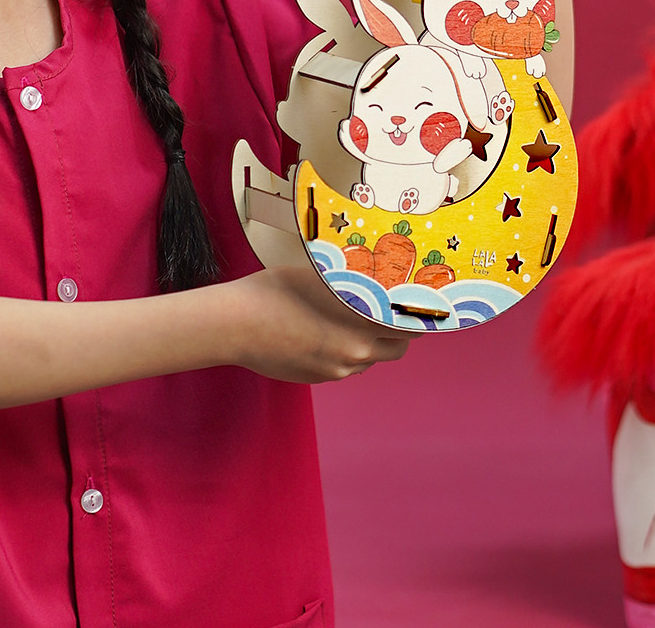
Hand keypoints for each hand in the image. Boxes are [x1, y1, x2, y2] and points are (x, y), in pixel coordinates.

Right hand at [223, 266, 410, 383]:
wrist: (236, 324)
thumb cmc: (274, 291)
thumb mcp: (321, 277)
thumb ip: (354, 284)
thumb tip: (377, 278)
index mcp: (362, 321)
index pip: (411, 326)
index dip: (418, 315)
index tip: (418, 305)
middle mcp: (357, 351)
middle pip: (397, 347)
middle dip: (398, 331)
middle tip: (390, 310)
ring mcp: (337, 369)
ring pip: (369, 359)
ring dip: (369, 342)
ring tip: (351, 319)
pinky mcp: (319, 378)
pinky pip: (344, 366)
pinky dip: (343, 352)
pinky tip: (322, 332)